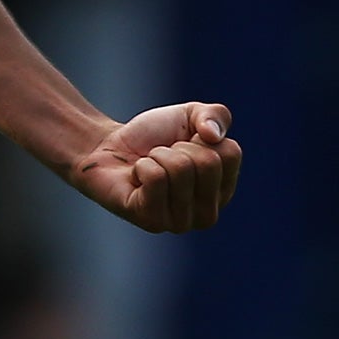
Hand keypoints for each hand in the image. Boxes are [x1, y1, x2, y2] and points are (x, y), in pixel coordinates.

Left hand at [68, 102, 240, 233]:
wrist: (107, 147)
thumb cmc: (153, 136)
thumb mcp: (190, 115)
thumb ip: (215, 115)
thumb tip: (213, 135)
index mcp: (223, 191)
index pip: (230, 153)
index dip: (200, 137)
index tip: (183, 144)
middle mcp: (207, 214)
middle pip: (208, 163)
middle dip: (179, 147)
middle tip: (162, 156)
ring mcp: (180, 223)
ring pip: (181, 169)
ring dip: (158, 156)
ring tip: (149, 165)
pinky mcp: (152, 222)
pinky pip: (155, 178)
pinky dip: (142, 166)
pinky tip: (135, 177)